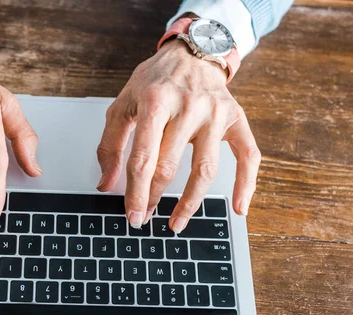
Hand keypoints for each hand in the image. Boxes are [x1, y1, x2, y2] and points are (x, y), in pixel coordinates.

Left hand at [97, 40, 260, 231]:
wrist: (191, 53)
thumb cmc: (154, 81)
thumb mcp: (123, 105)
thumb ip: (110, 145)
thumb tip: (105, 184)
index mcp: (156, 101)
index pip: (143, 157)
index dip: (135, 191)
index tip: (132, 214)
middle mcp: (188, 106)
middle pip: (170, 166)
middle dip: (154, 197)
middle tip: (145, 217)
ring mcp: (215, 113)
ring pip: (205, 169)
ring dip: (190, 202)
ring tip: (176, 223)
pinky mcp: (236, 118)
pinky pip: (248, 156)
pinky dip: (247, 184)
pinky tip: (238, 207)